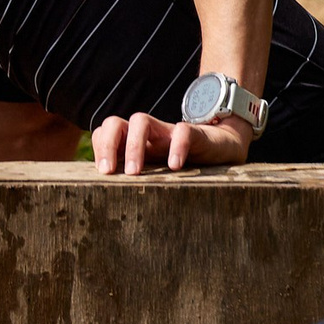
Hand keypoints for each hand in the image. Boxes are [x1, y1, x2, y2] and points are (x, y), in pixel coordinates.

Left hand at [91, 112, 250, 174]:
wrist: (224, 149)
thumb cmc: (189, 166)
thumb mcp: (160, 173)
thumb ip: (142, 180)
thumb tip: (117, 203)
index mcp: (136, 142)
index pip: (106, 132)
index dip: (99, 148)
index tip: (103, 174)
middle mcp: (148, 134)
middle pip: (115, 123)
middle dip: (108, 146)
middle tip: (109, 173)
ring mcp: (168, 131)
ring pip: (140, 121)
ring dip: (134, 146)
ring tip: (136, 174)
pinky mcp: (194, 133)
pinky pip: (182, 132)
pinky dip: (176, 148)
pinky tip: (175, 167)